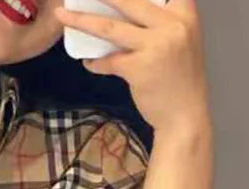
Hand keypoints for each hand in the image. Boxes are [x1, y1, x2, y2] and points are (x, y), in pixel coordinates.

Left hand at [54, 0, 211, 139]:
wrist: (185, 117)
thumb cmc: (180, 80)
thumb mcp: (181, 41)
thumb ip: (162, 24)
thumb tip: (125, 12)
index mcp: (185, 14)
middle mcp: (172, 24)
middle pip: (129, 0)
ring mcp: (155, 45)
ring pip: (110, 28)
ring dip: (83, 21)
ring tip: (63, 16)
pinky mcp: (139, 68)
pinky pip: (109, 60)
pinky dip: (96, 62)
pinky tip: (89, 62)